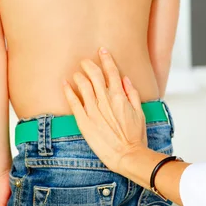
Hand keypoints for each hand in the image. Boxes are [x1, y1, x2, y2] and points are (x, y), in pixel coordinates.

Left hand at [63, 48, 147, 173]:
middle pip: (94, 74)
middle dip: (89, 64)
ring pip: (83, 85)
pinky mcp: (84, 121)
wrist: (128, 155)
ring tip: (77, 73)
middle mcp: (105, 100)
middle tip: (84, 61)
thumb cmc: (136, 136)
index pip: (111, 71)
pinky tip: (65, 84)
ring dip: (79, 76)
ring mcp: (94, 110)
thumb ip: (132, 94)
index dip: (106, 58)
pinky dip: (68, 91)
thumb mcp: (140, 112)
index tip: (102, 50)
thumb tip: (126, 80)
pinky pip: (73, 102)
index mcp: (120, 96)